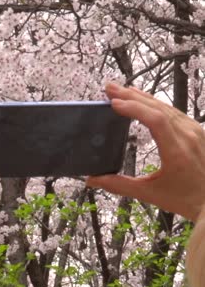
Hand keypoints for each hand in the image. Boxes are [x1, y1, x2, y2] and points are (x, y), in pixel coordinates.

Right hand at [85, 82, 204, 222]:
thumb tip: (92, 180)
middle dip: (132, 96)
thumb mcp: (150, 194)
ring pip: (166, 107)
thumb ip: (119, 185)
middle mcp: (188, 136)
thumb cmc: (186, 198)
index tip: (114, 103)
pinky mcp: (196, 131)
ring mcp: (194, 132)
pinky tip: (143, 101)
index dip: (134, 108)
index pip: (155, 120)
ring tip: (121, 91)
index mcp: (177, 151)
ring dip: (142, 97)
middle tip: (109, 88)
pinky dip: (155, 104)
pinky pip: (173, 112)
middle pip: (158, 108)